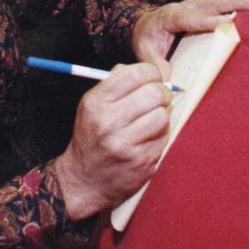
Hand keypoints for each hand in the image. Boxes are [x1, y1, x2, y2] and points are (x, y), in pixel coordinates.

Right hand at [54, 63, 171, 219]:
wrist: (84, 181)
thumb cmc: (92, 138)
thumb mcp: (93, 105)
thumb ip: (118, 82)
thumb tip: (153, 66)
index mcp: (95, 103)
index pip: (135, 73)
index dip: (152, 72)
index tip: (154, 78)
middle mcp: (108, 122)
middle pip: (154, 93)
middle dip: (163, 92)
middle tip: (159, 98)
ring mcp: (125, 144)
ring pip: (163, 115)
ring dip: (162, 116)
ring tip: (150, 120)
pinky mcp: (141, 162)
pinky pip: (164, 138)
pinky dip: (160, 136)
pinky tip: (147, 139)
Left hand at [131, 0, 248, 75]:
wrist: (144, 24)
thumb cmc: (146, 38)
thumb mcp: (143, 51)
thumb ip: (153, 64)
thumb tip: (166, 79)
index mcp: (171, 16)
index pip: (192, 19)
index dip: (209, 20)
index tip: (228, 21)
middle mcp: (186, 7)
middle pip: (213, 3)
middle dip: (237, 4)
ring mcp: (197, 5)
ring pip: (222, 0)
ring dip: (244, 2)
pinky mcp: (204, 8)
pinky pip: (224, 4)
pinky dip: (241, 4)